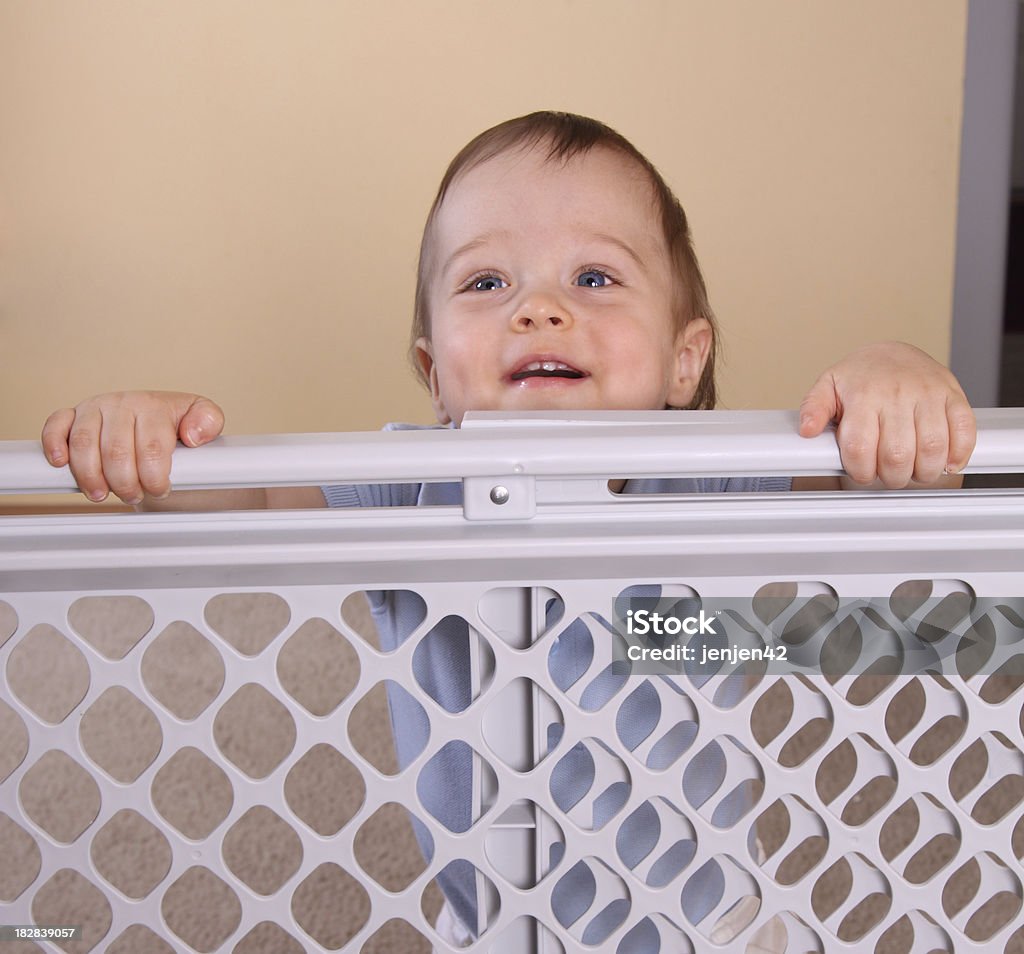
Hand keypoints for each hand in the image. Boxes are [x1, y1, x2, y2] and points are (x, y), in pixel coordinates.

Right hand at [41, 391, 224, 503]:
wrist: (158, 425)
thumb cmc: (179, 426)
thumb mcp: (206, 421)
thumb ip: (209, 422)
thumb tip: (192, 435)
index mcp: (153, 406)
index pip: (152, 447)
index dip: (154, 477)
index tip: (160, 490)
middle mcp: (121, 404)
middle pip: (116, 451)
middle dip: (126, 483)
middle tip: (134, 497)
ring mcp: (94, 409)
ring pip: (84, 445)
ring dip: (92, 477)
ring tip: (102, 494)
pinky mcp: (71, 416)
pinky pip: (56, 426)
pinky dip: (54, 445)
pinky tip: (61, 464)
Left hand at [797, 342, 975, 487]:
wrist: (892, 353)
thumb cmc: (860, 376)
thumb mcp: (828, 386)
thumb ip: (813, 408)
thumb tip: (806, 429)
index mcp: (864, 395)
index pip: (861, 448)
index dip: (861, 471)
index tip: (862, 473)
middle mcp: (897, 394)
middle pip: (897, 455)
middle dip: (892, 477)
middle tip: (889, 475)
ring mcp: (928, 394)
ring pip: (932, 447)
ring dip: (924, 472)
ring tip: (914, 471)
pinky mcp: (953, 395)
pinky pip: (965, 429)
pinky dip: (959, 453)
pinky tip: (946, 462)